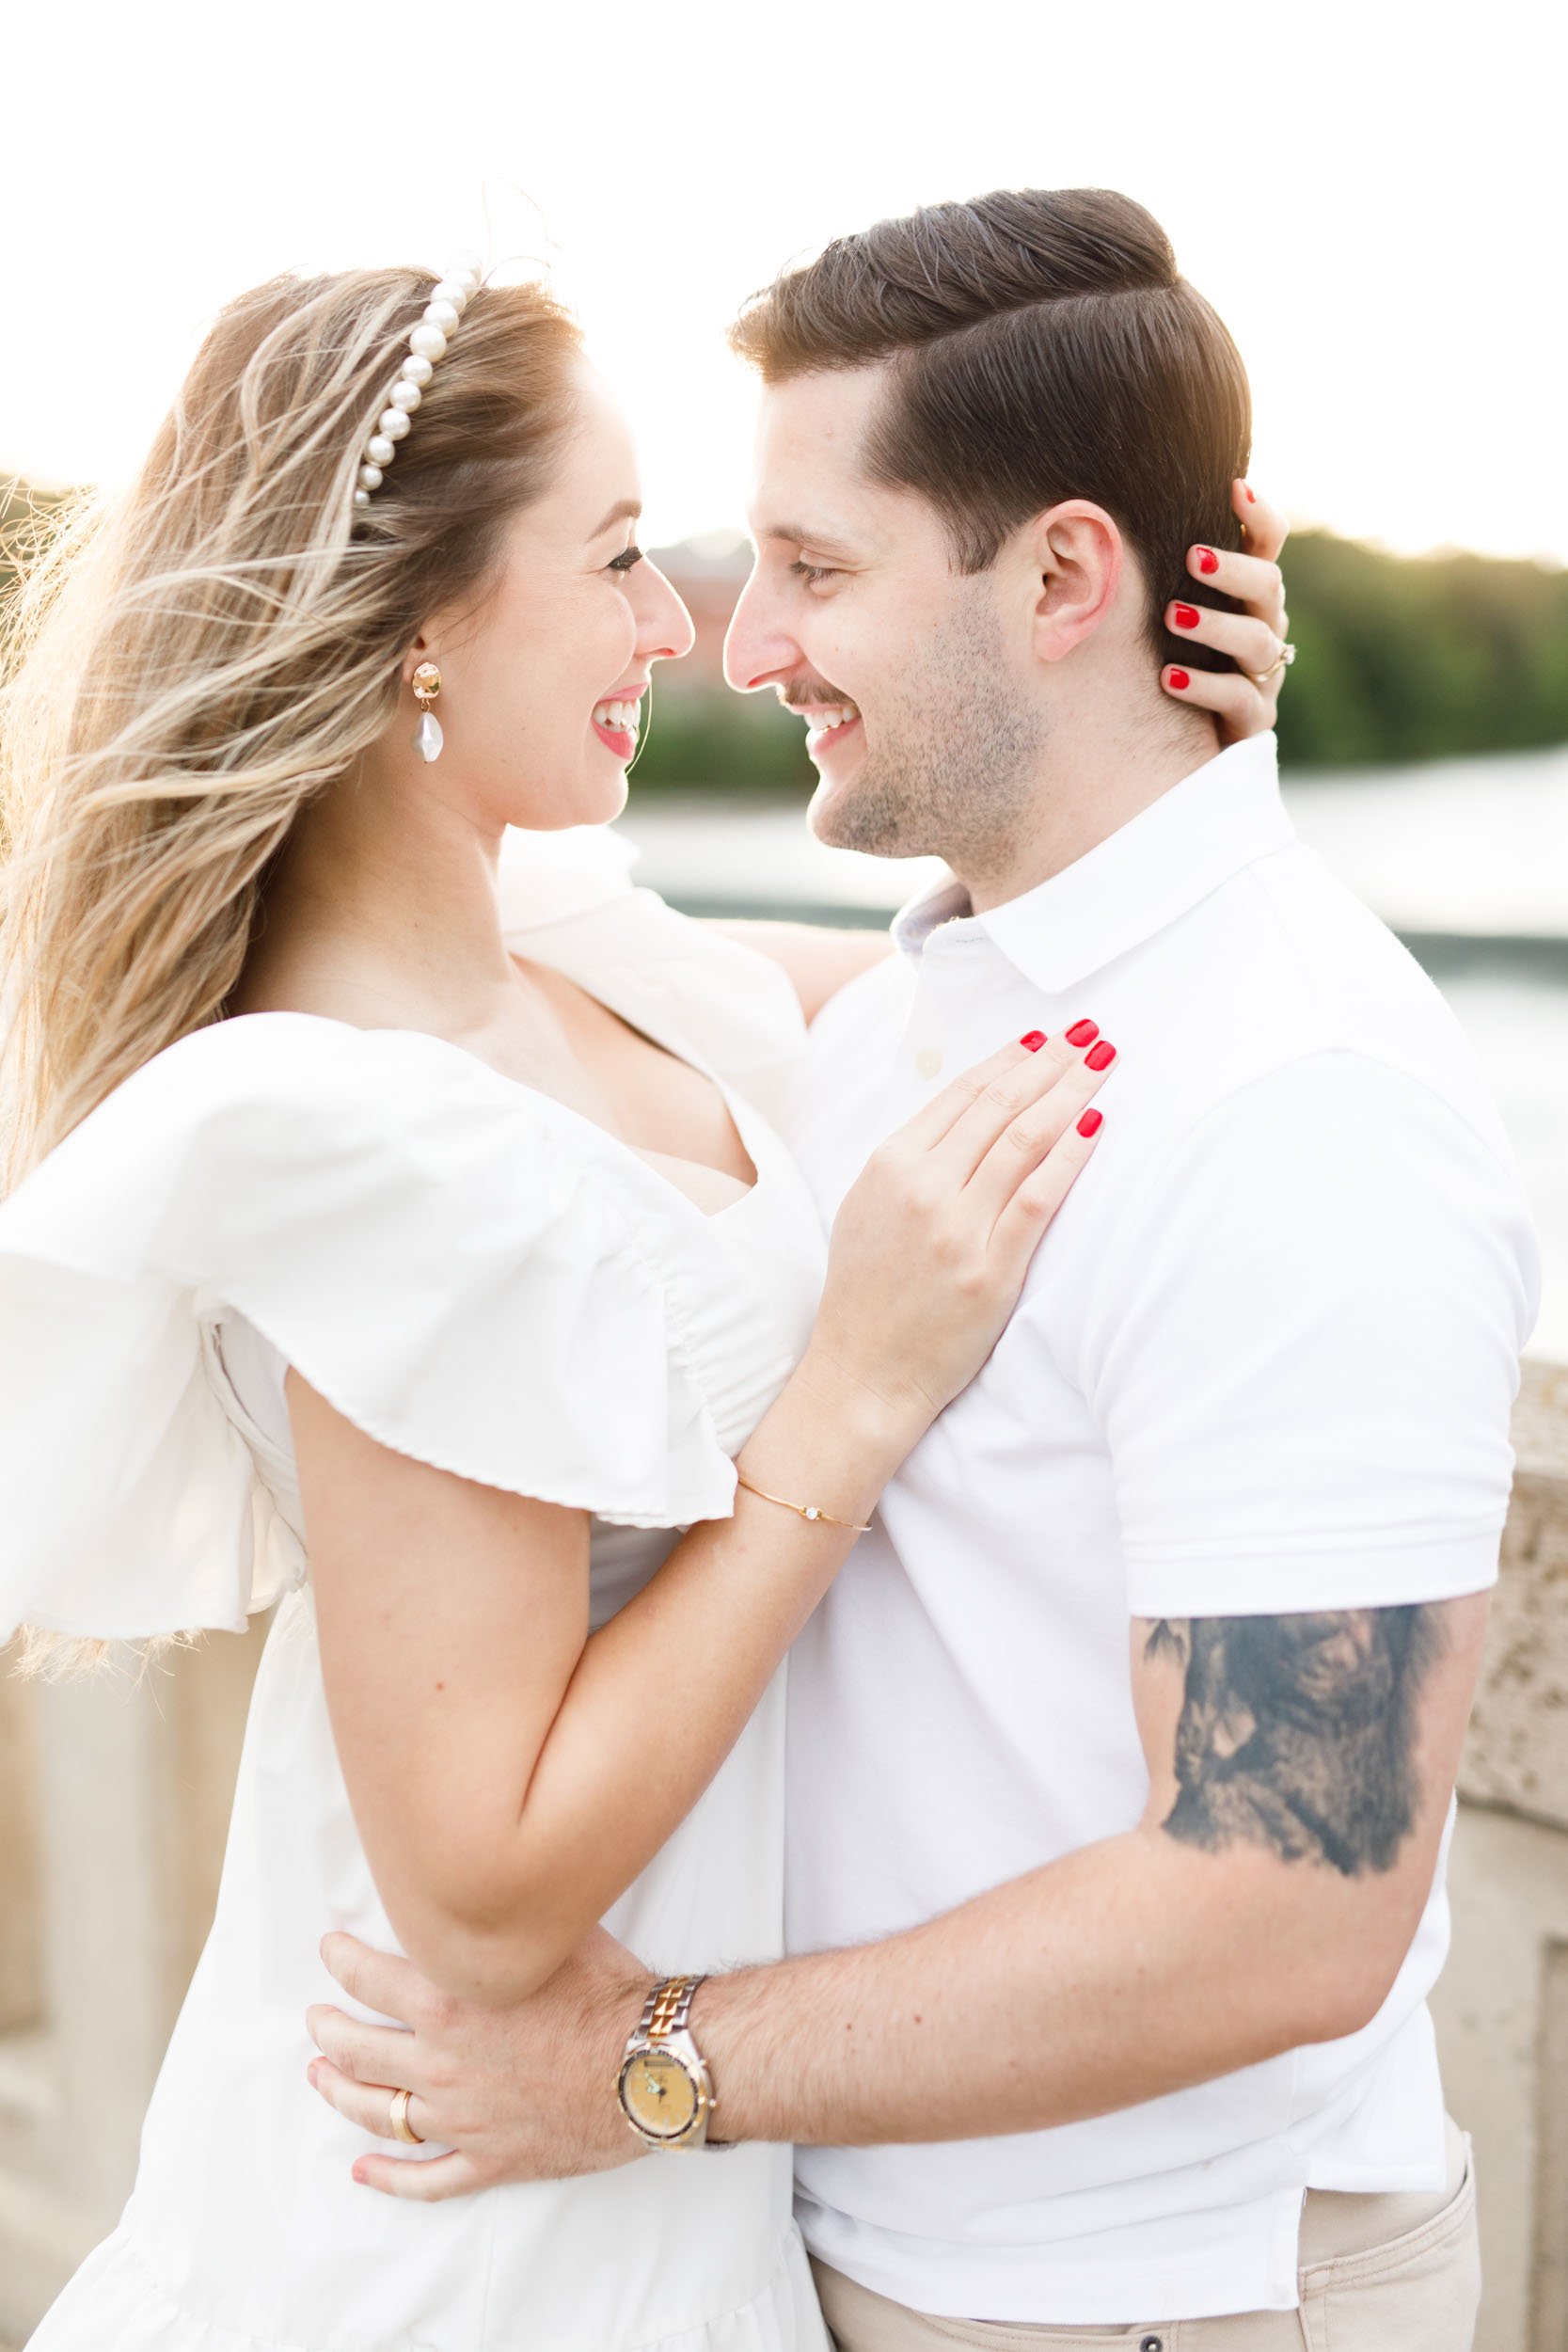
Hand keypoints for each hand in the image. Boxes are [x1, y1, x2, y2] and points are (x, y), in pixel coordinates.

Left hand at [305, 1926, 654, 2200]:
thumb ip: (506, 1917)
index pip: (368, 1978)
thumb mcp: (552, 1933)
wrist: (653, 2067)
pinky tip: (365, 2170)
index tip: (330, 1952)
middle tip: (317, 2018)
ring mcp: (461, 2118)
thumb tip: (489, 1883)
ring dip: (341, 2092)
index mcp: (449, 2003)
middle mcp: (442, 2063)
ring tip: (320, 2077)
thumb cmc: (609, 1995)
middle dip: (329, 2029)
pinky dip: (389, 2177)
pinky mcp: (489, 2158)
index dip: (341, 1962)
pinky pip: (426, 2177)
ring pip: (378, 2112)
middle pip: (357, 2048)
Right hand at [804, 1023, 1110, 1432]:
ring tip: (1101, 1064)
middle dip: (1050, 1061)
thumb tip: (968, 1113)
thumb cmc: (868, 1294)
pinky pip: (1038, 1198)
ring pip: (1023, 1140)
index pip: (961, 1093)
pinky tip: (1095, 1126)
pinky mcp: (988, 1270)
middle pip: (999, 1106)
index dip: (1009, 1058)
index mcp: (889, 1164)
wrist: (863, 1374)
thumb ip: (911, 1161)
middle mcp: (921, 1187)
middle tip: (1089, 1033)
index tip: (1045, 1037)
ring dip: (1069, 1093)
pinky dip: (1070, 1157)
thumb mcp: (868, 1207)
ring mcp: (956, 1228)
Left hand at [1161, 478, 1290, 743]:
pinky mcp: (1253, 720)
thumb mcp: (1154, 612)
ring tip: (1172, 617)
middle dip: (1233, 570)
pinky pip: (1238, 699)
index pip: (1268, 544)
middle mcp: (1263, 626)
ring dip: (1215, 625)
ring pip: (1257, 641)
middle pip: (1269, 585)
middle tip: (1193, 558)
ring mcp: (1262, 675)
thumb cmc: (1157, 658)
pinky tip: (1168, 677)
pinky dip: (1204, 686)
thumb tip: (1083, 523)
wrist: (1175, 746)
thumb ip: (1147, 575)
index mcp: (1245, 593)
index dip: (1261, 515)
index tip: (1236, 488)